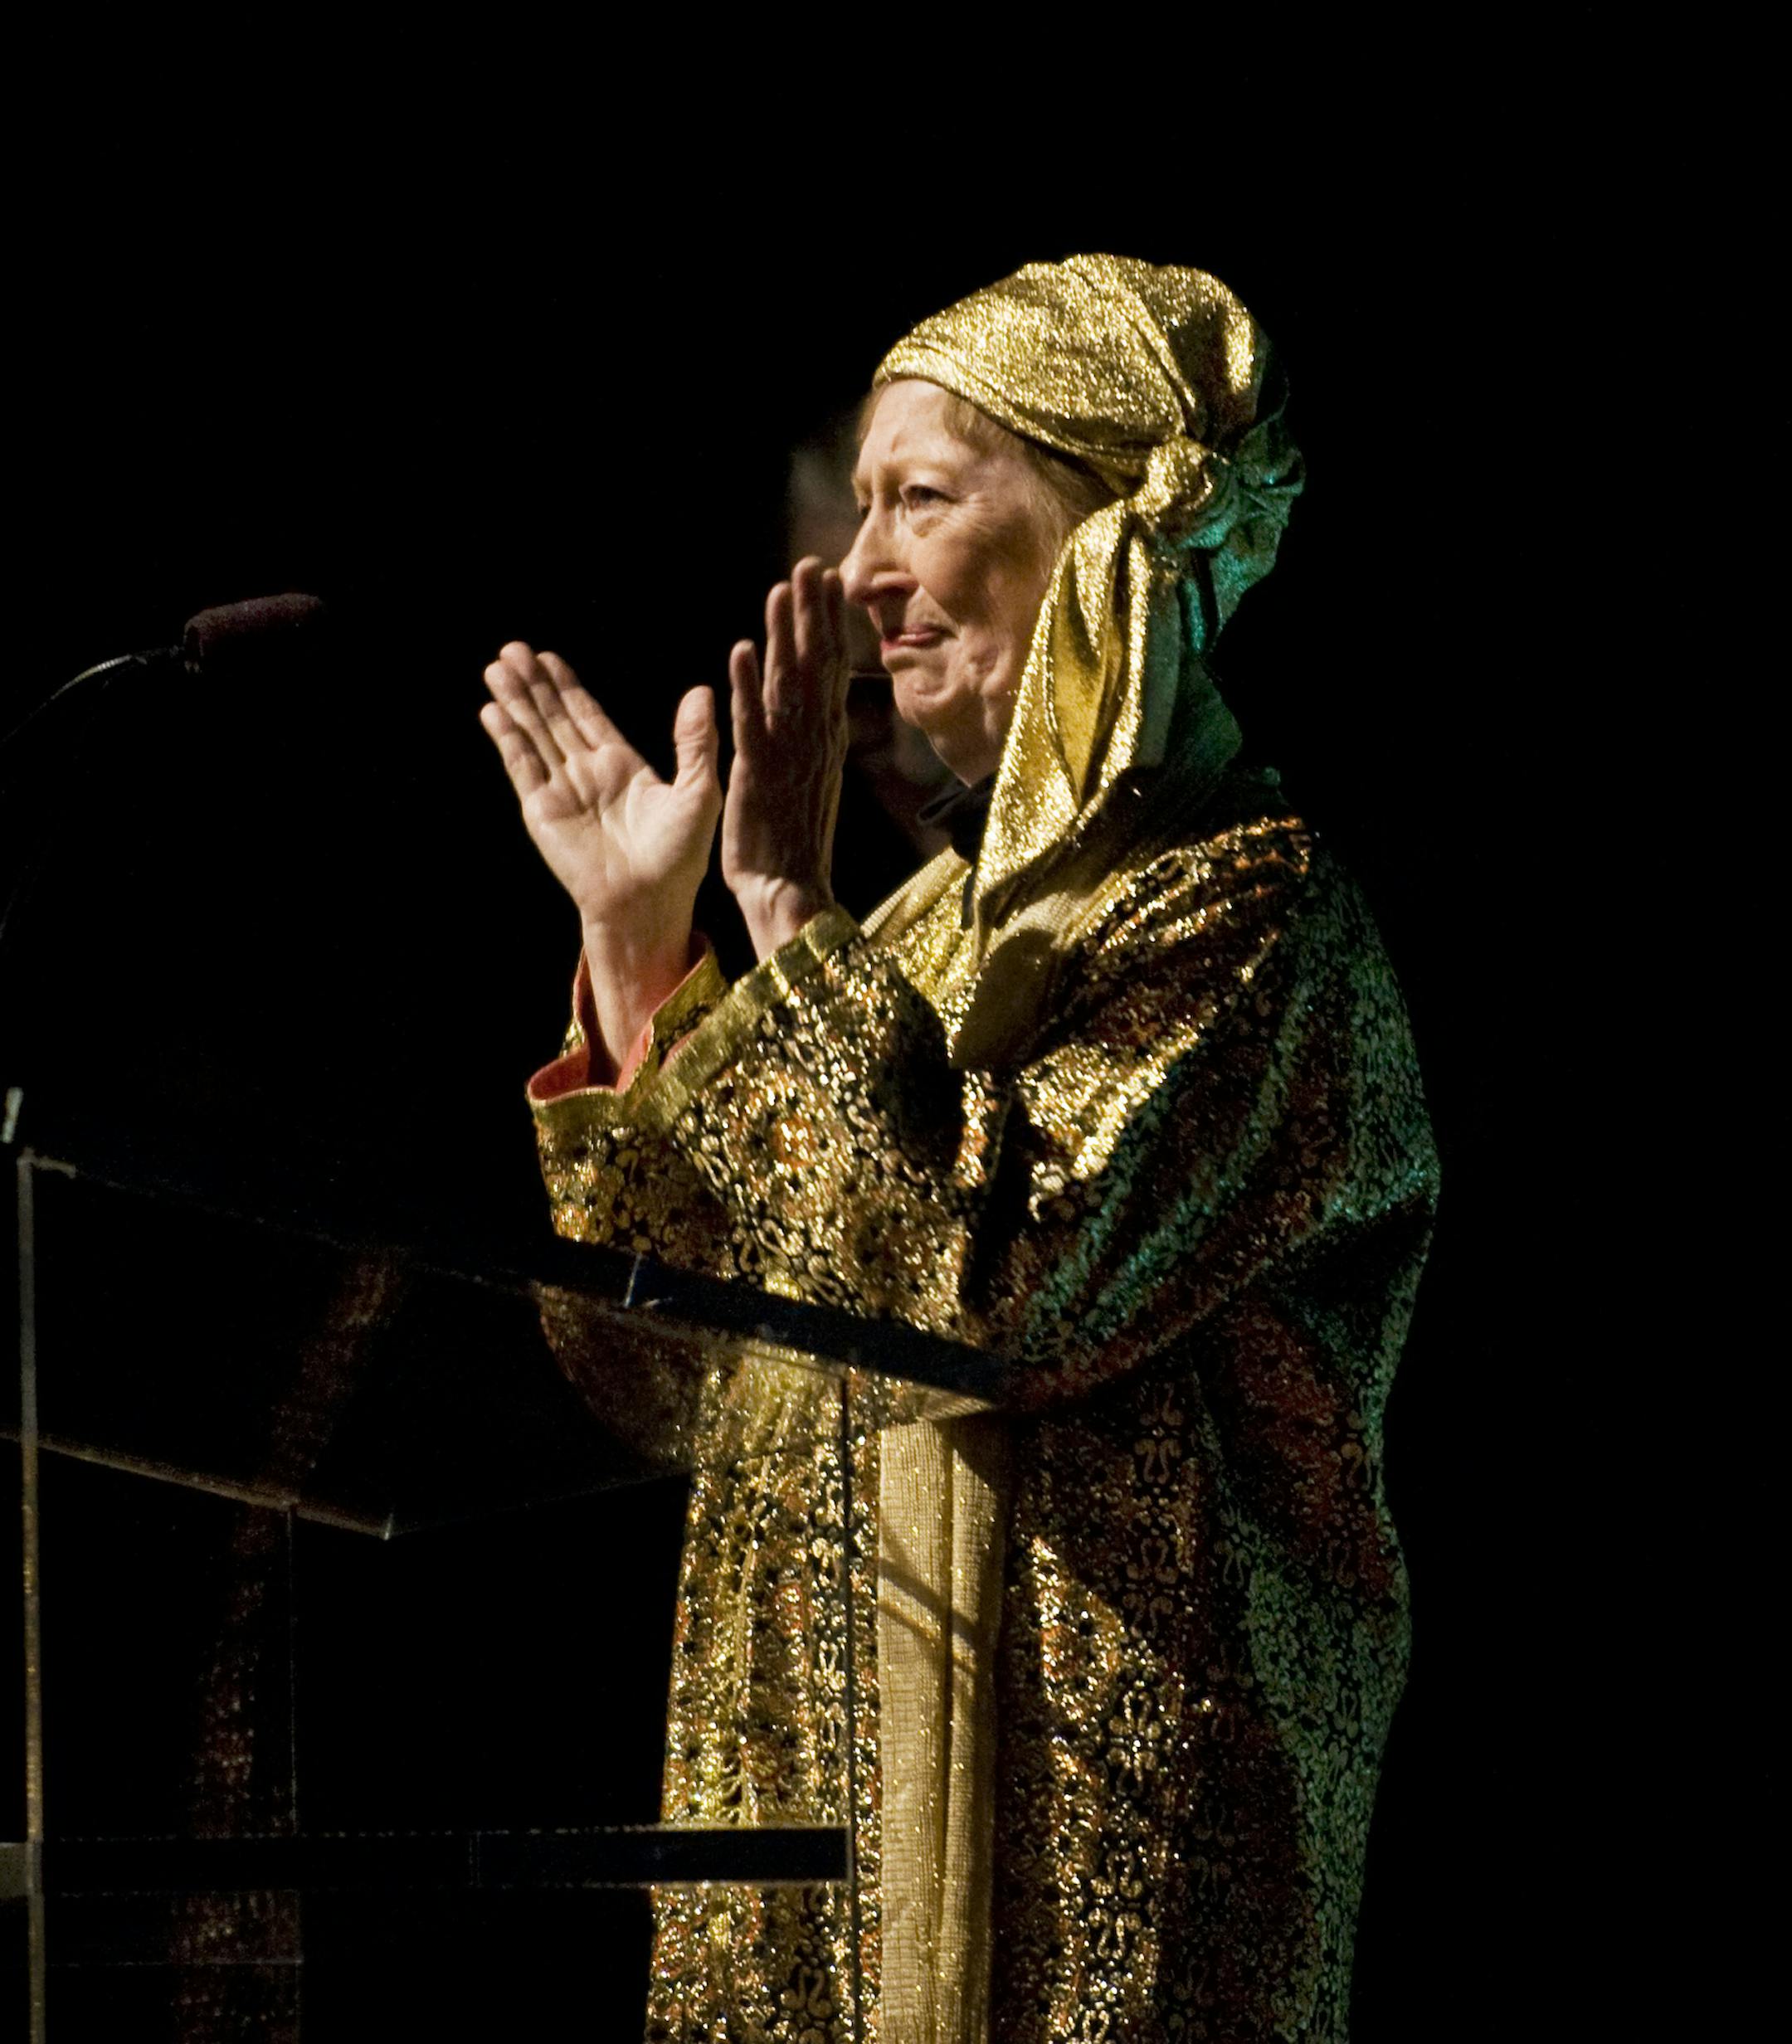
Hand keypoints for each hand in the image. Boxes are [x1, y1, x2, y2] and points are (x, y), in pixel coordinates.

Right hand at [480, 642, 719, 1069]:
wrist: (648, 903)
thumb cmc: (680, 857)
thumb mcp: (698, 792)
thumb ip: (694, 742)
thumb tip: (701, 692)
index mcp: (623, 767)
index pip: (588, 716)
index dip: (566, 687)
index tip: (547, 658)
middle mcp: (588, 775)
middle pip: (554, 718)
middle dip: (533, 685)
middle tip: (511, 649)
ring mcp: (563, 792)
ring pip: (534, 735)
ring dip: (515, 702)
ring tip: (496, 667)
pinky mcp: (543, 811)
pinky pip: (522, 765)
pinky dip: (508, 738)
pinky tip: (493, 710)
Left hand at [723, 558, 850, 958]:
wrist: (790, 894)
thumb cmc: (793, 842)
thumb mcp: (807, 780)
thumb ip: (810, 739)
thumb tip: (813, 704)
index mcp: (825, 740)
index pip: (830, 669)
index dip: (828, 622)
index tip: (829, 579)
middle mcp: (814, 741)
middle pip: (818, 665)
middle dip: (814, 613)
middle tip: (814, 563)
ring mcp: (788, 756)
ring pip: (788, 684)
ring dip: (784, 635)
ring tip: (782, 588)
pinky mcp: (758, 776)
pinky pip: (752, 723)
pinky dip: (746, 686)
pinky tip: (740, 649)